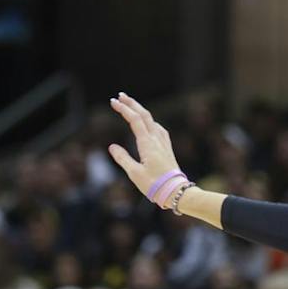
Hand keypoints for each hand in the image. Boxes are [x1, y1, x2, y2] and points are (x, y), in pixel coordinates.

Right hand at [107, 93, 185, 208]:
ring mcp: (163, 143)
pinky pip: (159, 129)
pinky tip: (150, 124)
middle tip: (120, 96)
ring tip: (131, 106)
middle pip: (144, 115)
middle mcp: (156, 140)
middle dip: (132, 104)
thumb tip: (112, 147)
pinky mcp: (167, 149)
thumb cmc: (154, 185)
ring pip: (152, 120)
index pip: (135, 120)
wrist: (175, 192)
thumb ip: (122, 158)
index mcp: (147, 144)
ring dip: (141, 111)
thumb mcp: (134, 173)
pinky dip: (151, 121)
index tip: (113, 102)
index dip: (124, 109)